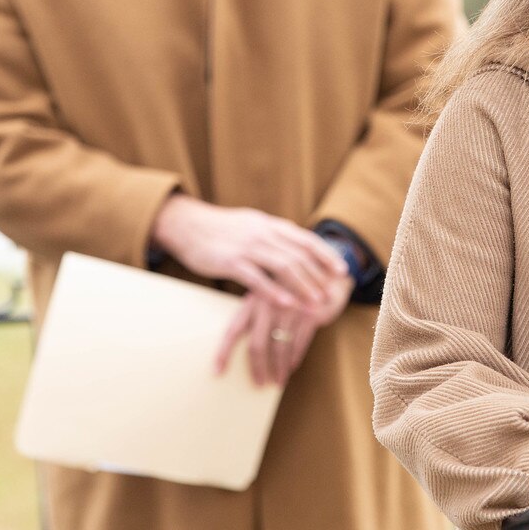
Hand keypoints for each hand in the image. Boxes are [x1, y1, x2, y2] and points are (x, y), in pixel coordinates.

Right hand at [150, 196, 346, 310]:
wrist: (186, 224)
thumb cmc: (221, 229)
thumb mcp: (252, 225)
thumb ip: (274, 235)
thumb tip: (297, 246)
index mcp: (271, 225)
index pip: (306, 239)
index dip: (326, 255)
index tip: (342, 271)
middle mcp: (263, 233)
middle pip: (299, 255)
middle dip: (319, 276)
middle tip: (333, 295)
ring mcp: (247, 247)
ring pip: (283, 267)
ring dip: (303, 286)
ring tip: (316, 304)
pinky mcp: (230, 261)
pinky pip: (257, 279)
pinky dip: (274, 292)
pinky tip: (287, 304)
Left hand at [214, 272, 351, 386]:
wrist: (324, 266)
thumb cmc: (292, 286)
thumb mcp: (271, 293)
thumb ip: (257, 314)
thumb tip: (246, 346)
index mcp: (254, 300)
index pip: (233, 330)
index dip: (224, 352)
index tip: (217, 372)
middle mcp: (269, 305)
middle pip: (257, 344)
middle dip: (257, 368)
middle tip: (259, 384)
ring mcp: (290, 309)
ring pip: (280, 347)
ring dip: (279, 368)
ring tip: (279, 381)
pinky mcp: (310, 313)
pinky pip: (300, 342)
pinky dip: (295, 357)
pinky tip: (293, 365)